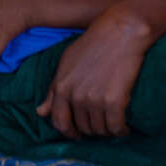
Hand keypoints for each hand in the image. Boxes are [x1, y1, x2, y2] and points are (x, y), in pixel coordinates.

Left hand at [36, 0, 152, 137]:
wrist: (119, 31)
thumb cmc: (93, 44)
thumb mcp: (66, 63)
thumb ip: (53, 89)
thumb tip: (40, 113)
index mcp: (61, 86)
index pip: (59, 121)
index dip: (69, 132)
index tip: (78, 133)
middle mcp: (75, 95)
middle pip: (82, 128)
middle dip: (92, 129)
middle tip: (101, 122)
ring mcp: (94, 99)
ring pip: (99, 130)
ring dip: (107, 131)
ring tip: (114, 121)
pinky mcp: (114, 101)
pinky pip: (116, 128)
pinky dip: (121, 131)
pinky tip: (125, 127)